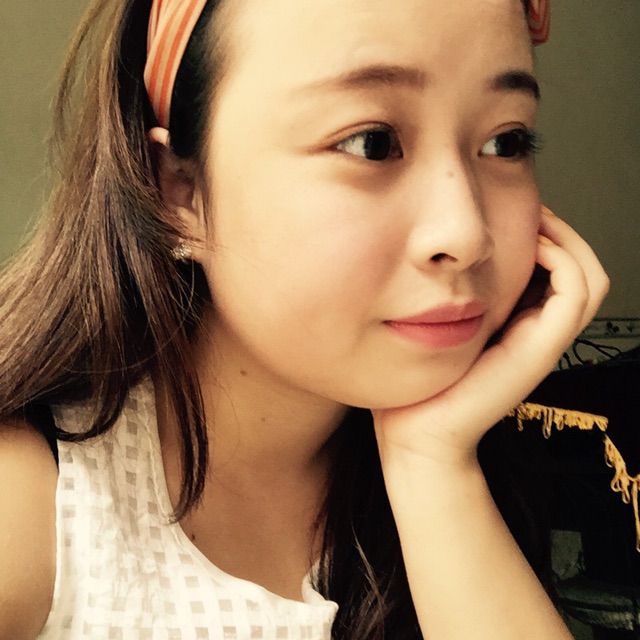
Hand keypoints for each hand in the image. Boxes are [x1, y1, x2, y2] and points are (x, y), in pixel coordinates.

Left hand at [372, 206, 608, 465]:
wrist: (416, 432)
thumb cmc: (417, 379)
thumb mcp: (434, 326)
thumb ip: (446, 295)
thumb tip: (432, 255)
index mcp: (517, 324)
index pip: (553, 268)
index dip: (541, 232)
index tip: (508, 210)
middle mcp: (536, 330)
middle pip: (579, 266)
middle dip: (558, 228)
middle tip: (527, 207)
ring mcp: (542, 340)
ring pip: (588, 275)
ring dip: (566, 238)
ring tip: (534, 219)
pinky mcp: (540, 348)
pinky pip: (575, 290)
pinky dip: (562, 259)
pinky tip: (529, 245)